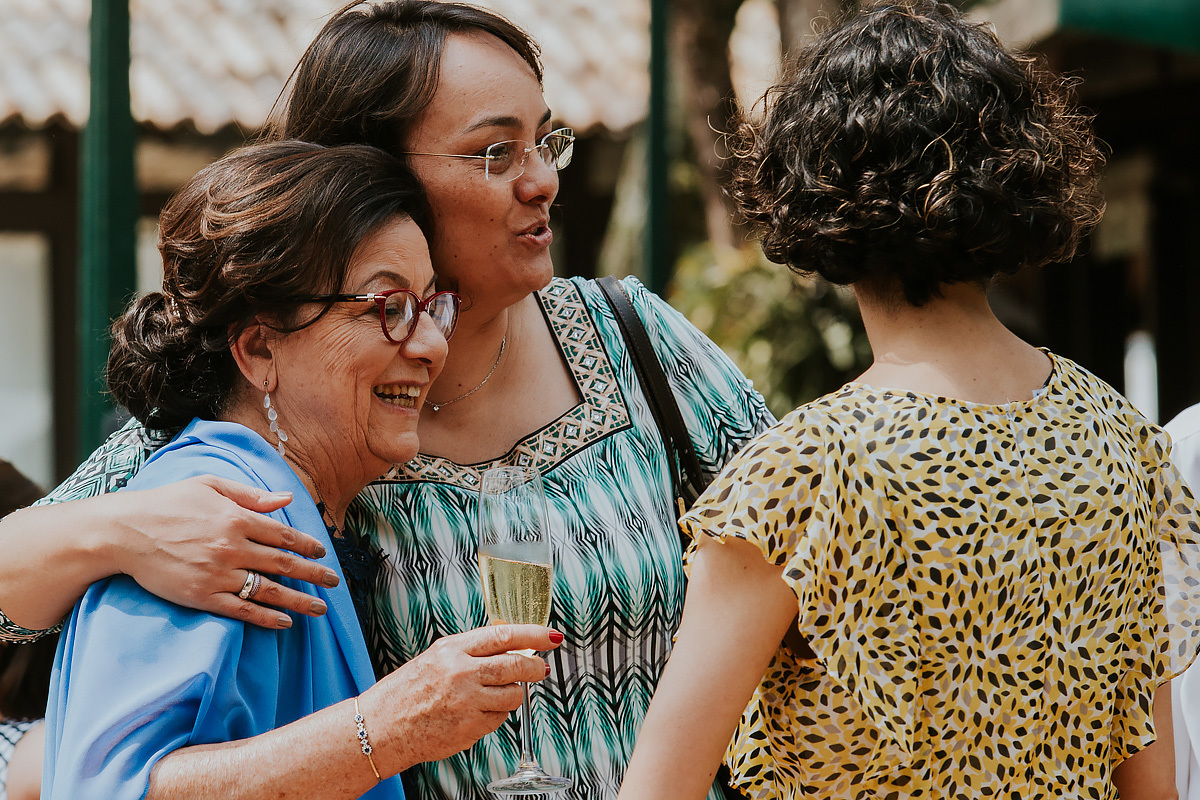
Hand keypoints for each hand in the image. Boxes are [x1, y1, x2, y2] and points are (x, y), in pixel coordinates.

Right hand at [109, 475, 339, 628]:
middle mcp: (233, 547)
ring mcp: (218, 574)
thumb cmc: (168, 503)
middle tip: (334, 582)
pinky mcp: (203, 596)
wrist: (125, 531)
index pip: (284, 535)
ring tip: (320, 609)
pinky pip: (242, 610)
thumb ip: (251, 494)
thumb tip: (286, 500)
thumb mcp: (210, 485)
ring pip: (269, 591)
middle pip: (284, 564)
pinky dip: (267, 618)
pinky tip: (285, 622)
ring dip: (300, 600)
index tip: (323, 553)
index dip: (307, 546)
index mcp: (237, 518)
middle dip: (314, 574)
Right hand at [363, 625, 563, 772]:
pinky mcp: (470, 728)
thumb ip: (470, 652)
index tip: (550, 636)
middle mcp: (461, 673)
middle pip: (516, 666)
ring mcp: (467, 702)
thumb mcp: (436, 659)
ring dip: (511, 695)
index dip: (533, 635)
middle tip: (540, 670)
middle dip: (534, 669)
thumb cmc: (406, 692)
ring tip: (492, 696)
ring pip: (512, 695)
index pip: (504, 636)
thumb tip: (510, 649)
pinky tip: (475, 714)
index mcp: (452, 650)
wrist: (381, 728)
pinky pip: (499, 719)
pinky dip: (495, 716)